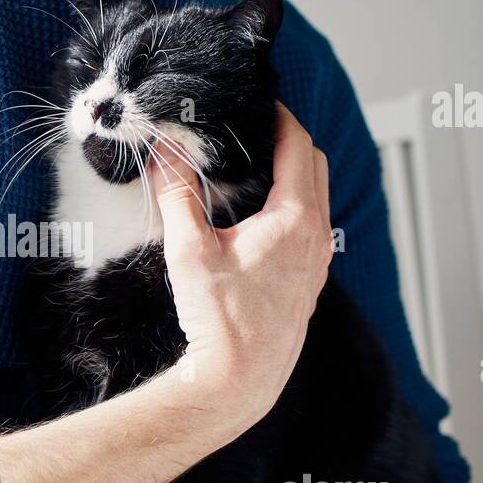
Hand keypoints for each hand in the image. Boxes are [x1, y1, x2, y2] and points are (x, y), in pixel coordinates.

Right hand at [150, 103, 332, 441]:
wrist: (237, 384)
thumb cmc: (220, 322)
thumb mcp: (189, 251)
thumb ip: (177, 193)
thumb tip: (165, 149)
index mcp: (296, 219)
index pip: (299, 146)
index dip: (280, 116)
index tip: (261, 99)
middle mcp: (316, 237)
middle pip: (315, 166)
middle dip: (290, 140)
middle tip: (257, 125)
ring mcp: (317, 263)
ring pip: (316, 199)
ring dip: (294, 175)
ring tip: (256, 165)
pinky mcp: (308, 285)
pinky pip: (310, 228)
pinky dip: (293, 207)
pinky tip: (260, 217)